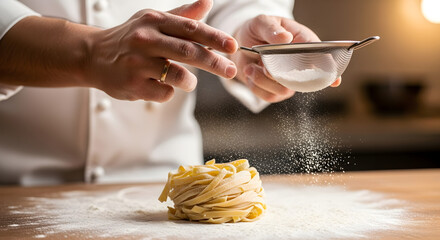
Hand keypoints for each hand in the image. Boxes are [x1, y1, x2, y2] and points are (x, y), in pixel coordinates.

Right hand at [86, 0, 237, 101]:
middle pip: (188, 52)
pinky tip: (159, 85)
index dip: (215, 37)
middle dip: (214, 63)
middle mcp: (145, 40)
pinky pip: (164, 93)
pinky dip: (169, 92)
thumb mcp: (153, 21)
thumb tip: (207, 2)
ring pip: (178, 75)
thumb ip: (182, 15)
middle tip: (231, 71)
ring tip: (188, 81)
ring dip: (190, 81)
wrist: (93, 56)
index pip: (190, 28)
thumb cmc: (130, 38)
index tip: (232, 46)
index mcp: (154, 21)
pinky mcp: (133, 85)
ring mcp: (137, 63)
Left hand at [231, 15, 340, 102]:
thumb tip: (285, 38)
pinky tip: (251, 72)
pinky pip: (269, 96)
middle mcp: (300, 64)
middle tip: (264, 66)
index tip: (334, 79)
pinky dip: (256, 86)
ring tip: (252, 66)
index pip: (321, 57)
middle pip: (302, 79)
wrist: (242, 43)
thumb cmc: (258, 29)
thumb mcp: (262, 22)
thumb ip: (272, 29)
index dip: (329, 69)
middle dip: (280, 75)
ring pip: (283, 90)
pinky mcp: (275, 91)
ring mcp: (289, 80)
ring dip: (263, 80)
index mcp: (304, 43)